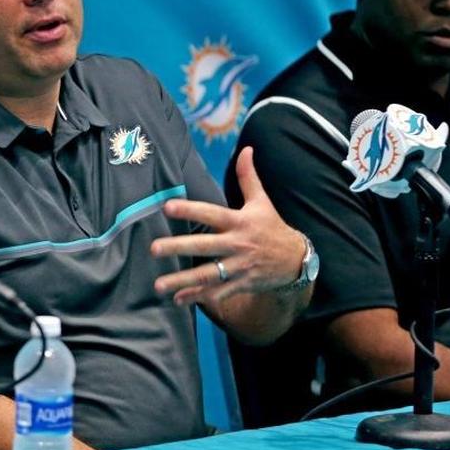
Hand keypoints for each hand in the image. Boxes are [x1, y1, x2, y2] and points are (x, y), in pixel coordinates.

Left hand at [151, 147, 304, 305]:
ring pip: (208, 275)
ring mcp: (239, 267)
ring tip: (158, 285)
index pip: (211, 214)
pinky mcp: (241, 284)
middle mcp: (238, 244)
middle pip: (205, 247)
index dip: (190, 210)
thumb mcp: (262, 202)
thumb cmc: (272, 227)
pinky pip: (217, 292)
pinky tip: (177, 299)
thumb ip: (248, 177)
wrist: (296, 261)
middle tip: (154, 249)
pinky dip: (198, 297)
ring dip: (183, 281)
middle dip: (179, 247)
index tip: (167, 207)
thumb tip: (246, 149)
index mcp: (240, 222)